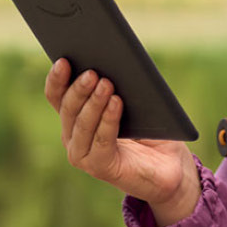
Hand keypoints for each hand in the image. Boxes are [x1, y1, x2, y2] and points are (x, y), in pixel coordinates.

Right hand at [44, 59, 198, 224]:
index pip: (57, 95)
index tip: (64, 60)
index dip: (57, 78)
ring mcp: (83, 154)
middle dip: (78, 88)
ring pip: (82, 124)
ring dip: (93, 103)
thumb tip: (110, 59)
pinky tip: (116, 103)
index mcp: (75, 117)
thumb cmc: (150, 129)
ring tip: (106, 83)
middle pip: (68, 108)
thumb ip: (116, 85)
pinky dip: (108, 120)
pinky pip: (101, 141)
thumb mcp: (132, 101)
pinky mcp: (99, 167)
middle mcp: (73, 136)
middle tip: (92, 72)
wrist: (170, 165)